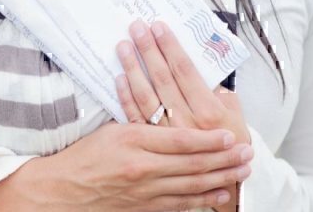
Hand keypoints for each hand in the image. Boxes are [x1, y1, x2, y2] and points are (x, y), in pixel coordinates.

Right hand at [0, 122, 250, 211]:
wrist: (64, 189)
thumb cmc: (87, 156)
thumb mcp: (113, 130)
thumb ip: (144, 121)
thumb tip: (173, 110)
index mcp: (134, 142)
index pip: (179, 140)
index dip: (208, 138)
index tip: (230, 134)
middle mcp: (143, 169)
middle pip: (193, 164)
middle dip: (224, 159)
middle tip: (248, 152)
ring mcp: (145, 192)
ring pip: (192, 185)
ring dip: (221, 177)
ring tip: (242, 170)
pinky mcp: (145, 207)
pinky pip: (180, 205)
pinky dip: (202, 201)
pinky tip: (219, 195)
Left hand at [114, 19, 251, 143]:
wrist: (221, 185)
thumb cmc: (229, 148)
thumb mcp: (236, 118)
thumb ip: (223, 95)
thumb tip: (208, 71)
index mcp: (209, 112)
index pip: (185, 71)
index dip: (170, 47)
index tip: (159, 28)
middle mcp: (185, 121)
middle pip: (162, 78)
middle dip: (149, 50)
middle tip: (138, 28)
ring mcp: (165, 133)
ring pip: (145, 95)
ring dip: (133, 68)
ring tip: (124, 46)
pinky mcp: (151, 143)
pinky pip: (135, 116)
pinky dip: (125, 96)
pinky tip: (119, 77)